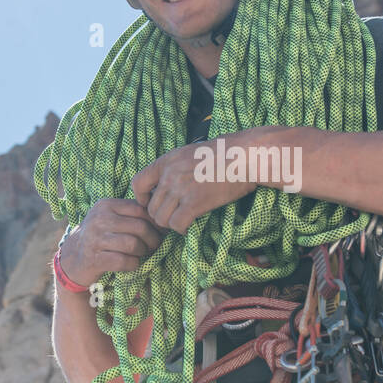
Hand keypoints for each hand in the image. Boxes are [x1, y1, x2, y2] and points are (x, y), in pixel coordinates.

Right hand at [59, 199, 164, 286]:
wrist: (74, 257)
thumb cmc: (101, 236)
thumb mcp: (112, 218)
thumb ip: (133, 214)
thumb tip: (163, 220)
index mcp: (106, 205)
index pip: (140, 209)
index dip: (155, 222)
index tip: (160, 232)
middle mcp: (99, 219)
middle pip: (140, 227)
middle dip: (153, 239)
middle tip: (154, 246)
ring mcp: (95, 239)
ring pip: (133, 244)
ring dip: (143, 252)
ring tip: (141, 254)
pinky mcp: (94, 259)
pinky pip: (124, 261)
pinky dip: (133, 264)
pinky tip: (131, 263)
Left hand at [131, 132, 258, 233]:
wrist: (244, 156)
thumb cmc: (224, 153)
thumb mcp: (191, 152)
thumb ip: (175, 167)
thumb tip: (167, 183)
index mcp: (166, 161)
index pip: (138, 183)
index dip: (142, 198)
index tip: (153, 203)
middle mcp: (169, 175)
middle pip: (151, 207)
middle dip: (160, 216)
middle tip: (174, 218)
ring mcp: (181, 189)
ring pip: (161, 219)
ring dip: (171, 224)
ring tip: (183, 222)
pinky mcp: (195, 202)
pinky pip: (177, 224)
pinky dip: (182, 229)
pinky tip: (190, 226)